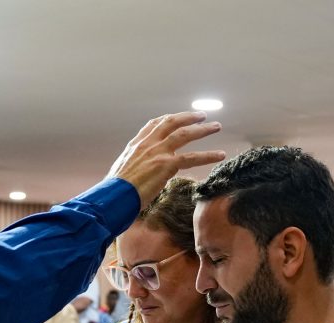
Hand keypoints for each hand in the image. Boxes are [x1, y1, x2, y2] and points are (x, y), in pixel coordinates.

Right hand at [107, 112, 225, 204]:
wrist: (113, 197)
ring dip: (203, 129)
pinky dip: (208, 155)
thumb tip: (134, 177)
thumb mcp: (120, 174)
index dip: (167, 119)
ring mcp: (157, 152)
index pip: (153, 125)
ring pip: (184, 134)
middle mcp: (147, 144)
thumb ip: (132, 169)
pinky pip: (192, 157)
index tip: (176, 117)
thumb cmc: (114, 192)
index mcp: (135, 146)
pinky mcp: (166, 164)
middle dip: (188, 117)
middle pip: (171, 122)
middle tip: (201, 115)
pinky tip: (220, 155)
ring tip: (216, 126)